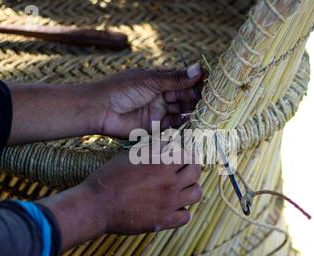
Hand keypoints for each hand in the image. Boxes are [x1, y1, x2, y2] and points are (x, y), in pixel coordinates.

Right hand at [37, 144, 202, 250]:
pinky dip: (182, 211)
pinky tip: (173, 207)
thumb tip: (167, 144)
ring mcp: (169, 203)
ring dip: (190, 188)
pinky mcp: (164, 221)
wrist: (97, 205)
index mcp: (162, 163)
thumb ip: (152, 149)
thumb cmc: (110, 177)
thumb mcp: (130, 155)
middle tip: (183, 169)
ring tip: (181, 188)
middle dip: (191, 167)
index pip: (187, 153)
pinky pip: (186, 216)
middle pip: (196, 171)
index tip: (179, 155)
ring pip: (197, 193)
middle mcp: (170, 182)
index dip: (183, 153)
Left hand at [89, 64, 204, 137]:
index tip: (213, 83)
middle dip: (198, 98)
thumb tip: (200, 69)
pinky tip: (195, 123)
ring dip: (193, 111)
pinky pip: (174, 126)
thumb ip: (175, 79)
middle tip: (213, 101)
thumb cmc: (121, 89)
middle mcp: (161, 95)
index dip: (198, 81)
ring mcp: (159, 111)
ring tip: (207, 112)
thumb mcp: (150, 81)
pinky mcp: (155, 127)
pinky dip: (184, 124)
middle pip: (185, 96)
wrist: (99, 110)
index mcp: (159, 79)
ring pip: (182, 111)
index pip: (184, 79)